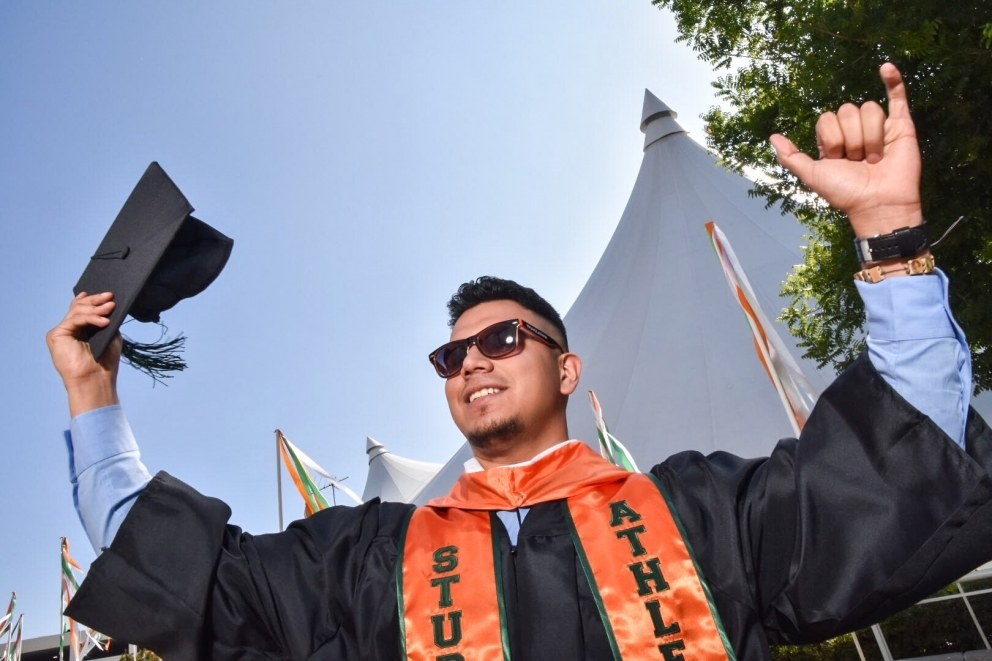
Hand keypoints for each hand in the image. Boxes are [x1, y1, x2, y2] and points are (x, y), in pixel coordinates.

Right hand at [47, 292, 121, 415]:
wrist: (96, 379)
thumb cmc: (105, 362)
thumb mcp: (110, 335)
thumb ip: (107, 320)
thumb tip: (110, 304)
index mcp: (81, 329)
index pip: (83, 308)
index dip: (93, 299)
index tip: (108, 294)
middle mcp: (69, 329)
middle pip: (79, 306)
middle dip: (96, 300)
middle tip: (111, 297)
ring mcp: (62, 332)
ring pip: (77, 311)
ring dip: (96, 308)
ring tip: (110, 308)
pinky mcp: (56, 335)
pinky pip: (75, 320)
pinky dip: (90, 318)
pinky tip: (104, 322)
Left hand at [770, 62, 922, 237]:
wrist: (877, 203)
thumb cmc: (845, 193)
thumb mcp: (812, 175)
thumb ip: (791, 157)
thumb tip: (772, 137)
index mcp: (834, 140)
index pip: (827, 118)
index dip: (830, 137)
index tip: (836, 159)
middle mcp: (855, 130)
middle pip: (846, 110)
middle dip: (850, 138)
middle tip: (856, 160)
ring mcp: (878, 127)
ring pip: (868, 108)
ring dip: (868, 136)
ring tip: (873, 158)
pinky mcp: (901, 126)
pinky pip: (897, 96)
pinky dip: (894, 80)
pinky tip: (886, 67)